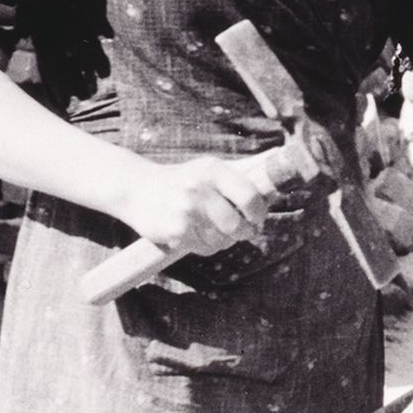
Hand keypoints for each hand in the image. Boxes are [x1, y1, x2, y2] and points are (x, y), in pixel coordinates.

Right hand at [118, 156, 270, 256]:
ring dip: (225, 240)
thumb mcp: (209, 168)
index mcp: (212, 170)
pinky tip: (197, 235)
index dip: (259, 212)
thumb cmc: (182, 179)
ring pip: (223, 239)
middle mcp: (199, 189)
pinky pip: (205, 248)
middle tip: (243, 231)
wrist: (136, 189)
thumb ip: (241, 171)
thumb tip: (277, 164)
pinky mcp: (174, 231)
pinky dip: (207, 247)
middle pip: (237, 224)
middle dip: (245, 231)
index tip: (258, 218)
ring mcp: (185, 211)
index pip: (249, 196)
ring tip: (216, 231)